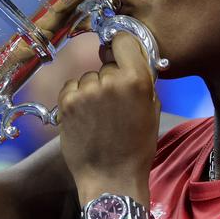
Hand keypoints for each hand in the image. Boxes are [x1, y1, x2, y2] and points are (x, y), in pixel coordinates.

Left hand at [58, 33, 159, 204]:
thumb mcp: (152, 110)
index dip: (121, 47)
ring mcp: (86, 91)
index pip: (124, 40)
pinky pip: (72, 87)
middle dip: (110, 78)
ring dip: (92, 90)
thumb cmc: (136, 148)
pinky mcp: (67, 103)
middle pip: (107, 64)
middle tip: (114, 104)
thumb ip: (143, 80)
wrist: (111, 178)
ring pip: (88, 77)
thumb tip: (133, 56)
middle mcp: (110, 81)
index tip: (120, 54)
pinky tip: (86, 119)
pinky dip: (76, 98)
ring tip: (99, 117)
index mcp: (137, 80)